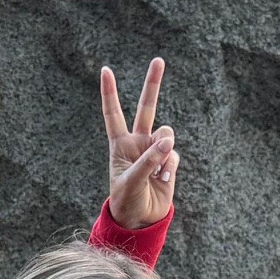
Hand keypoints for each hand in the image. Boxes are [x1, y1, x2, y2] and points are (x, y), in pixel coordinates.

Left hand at [101, 58, 177, 227]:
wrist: (140, 219)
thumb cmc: (126, 200)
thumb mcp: (130, 181)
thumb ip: (147, 160)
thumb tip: (167, 141)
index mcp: (120, 144)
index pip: (113, 113)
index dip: (110, 92)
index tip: (106, 70)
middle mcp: (138, 142)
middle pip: (147, 107)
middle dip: (153, 84)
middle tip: (158, 60)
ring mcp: (154, 150)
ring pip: (166, 134)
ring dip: (163, 151)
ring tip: (155, 172)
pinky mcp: (168, 161)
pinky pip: (173, 155)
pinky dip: (169, 167)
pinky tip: (161, 180)